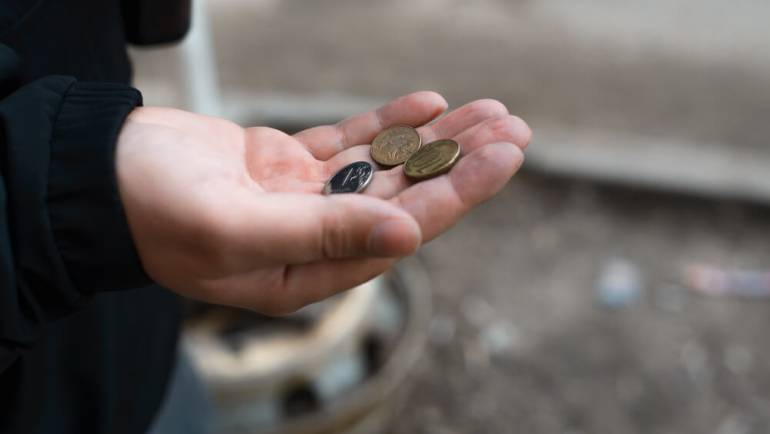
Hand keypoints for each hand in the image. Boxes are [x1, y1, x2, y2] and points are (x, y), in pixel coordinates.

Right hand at [116, 91, 530, 313]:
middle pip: (405, 197)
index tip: (502, 157)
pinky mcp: (289, 163)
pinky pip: (351, 142)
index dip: (456, 192)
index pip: (401, 229)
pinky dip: (388, 122)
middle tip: (513, 129)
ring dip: (435, 140)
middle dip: (460, 163)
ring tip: (487, 113)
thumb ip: (321, 235)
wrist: (103, 176)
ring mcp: (305, 197)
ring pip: (386, 166)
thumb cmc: (156, 212)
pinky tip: (428, 104)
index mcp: (310, 270)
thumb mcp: (236, 229)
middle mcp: (316, 237)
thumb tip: (406, 236)